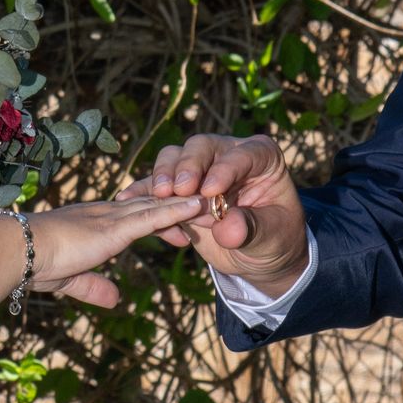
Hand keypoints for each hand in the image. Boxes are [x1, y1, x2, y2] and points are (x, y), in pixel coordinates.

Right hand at [26, 195, 202, 306]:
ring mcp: (112, 218)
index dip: (162, 217)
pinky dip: (176, 210)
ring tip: (215, 201)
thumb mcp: (71, 280)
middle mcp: (108, 214)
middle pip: (153, 206)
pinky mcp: (114, 228)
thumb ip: (94, 287)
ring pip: (158, 207)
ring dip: (187, 205)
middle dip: (181, 207)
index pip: (137, 216)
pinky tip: (196, 205)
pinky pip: (152, 216)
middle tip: (208, 209)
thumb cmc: (36, 262)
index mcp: (98, 223)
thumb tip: (115, 300)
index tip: (183, 226)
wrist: (20, 251)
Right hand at [117, 134, 307, 297]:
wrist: (257, 255)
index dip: (225, 170)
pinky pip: (156, 186)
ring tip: (160, 197)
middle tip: (178, 189)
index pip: (240, 155)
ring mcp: (199, 170)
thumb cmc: (274, 239)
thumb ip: (252, 229)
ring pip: (173, 158)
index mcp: (260, 157)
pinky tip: (128, 200)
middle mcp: (227, 155)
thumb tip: (227, 229)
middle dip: (187, 166)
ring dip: (163, 176)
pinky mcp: (177, 190)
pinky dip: (142, 193)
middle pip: (200, 147)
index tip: (211, 191)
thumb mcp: (272, 237)